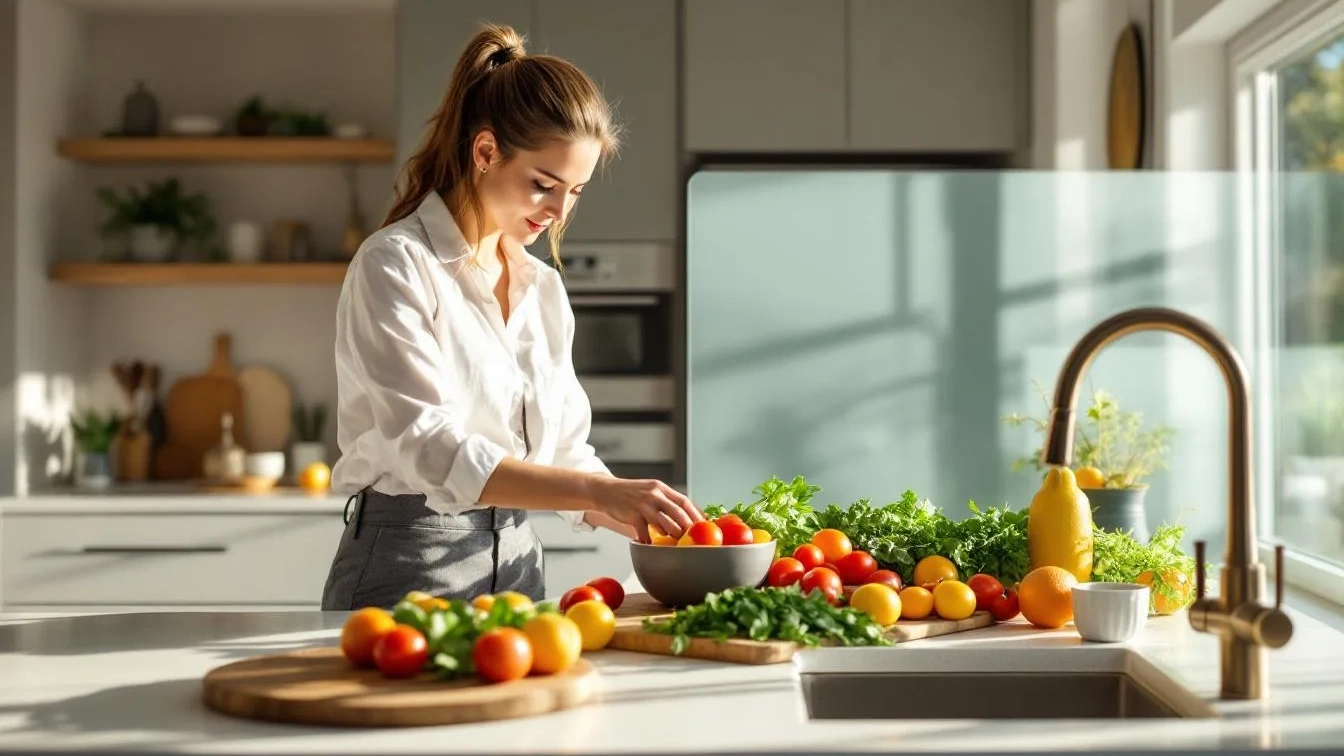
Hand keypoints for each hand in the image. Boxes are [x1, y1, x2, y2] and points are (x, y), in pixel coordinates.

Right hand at [587, 477, 702, 542]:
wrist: (605, 490)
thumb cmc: (630, 494)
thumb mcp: (650, 490)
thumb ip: (665, 500)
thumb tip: (685, 515)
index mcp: (661, 488)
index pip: (684, 501)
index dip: (695, 514)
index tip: (704, 524)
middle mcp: (654, 494)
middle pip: (677, 512)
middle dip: (687, 527)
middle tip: (693, 537)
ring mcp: (643, 504)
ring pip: (664, 522)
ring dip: (671, 534)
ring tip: (675, 542)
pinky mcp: (632, 514)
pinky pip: (644, 532)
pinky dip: (649, 540)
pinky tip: (650, 545)